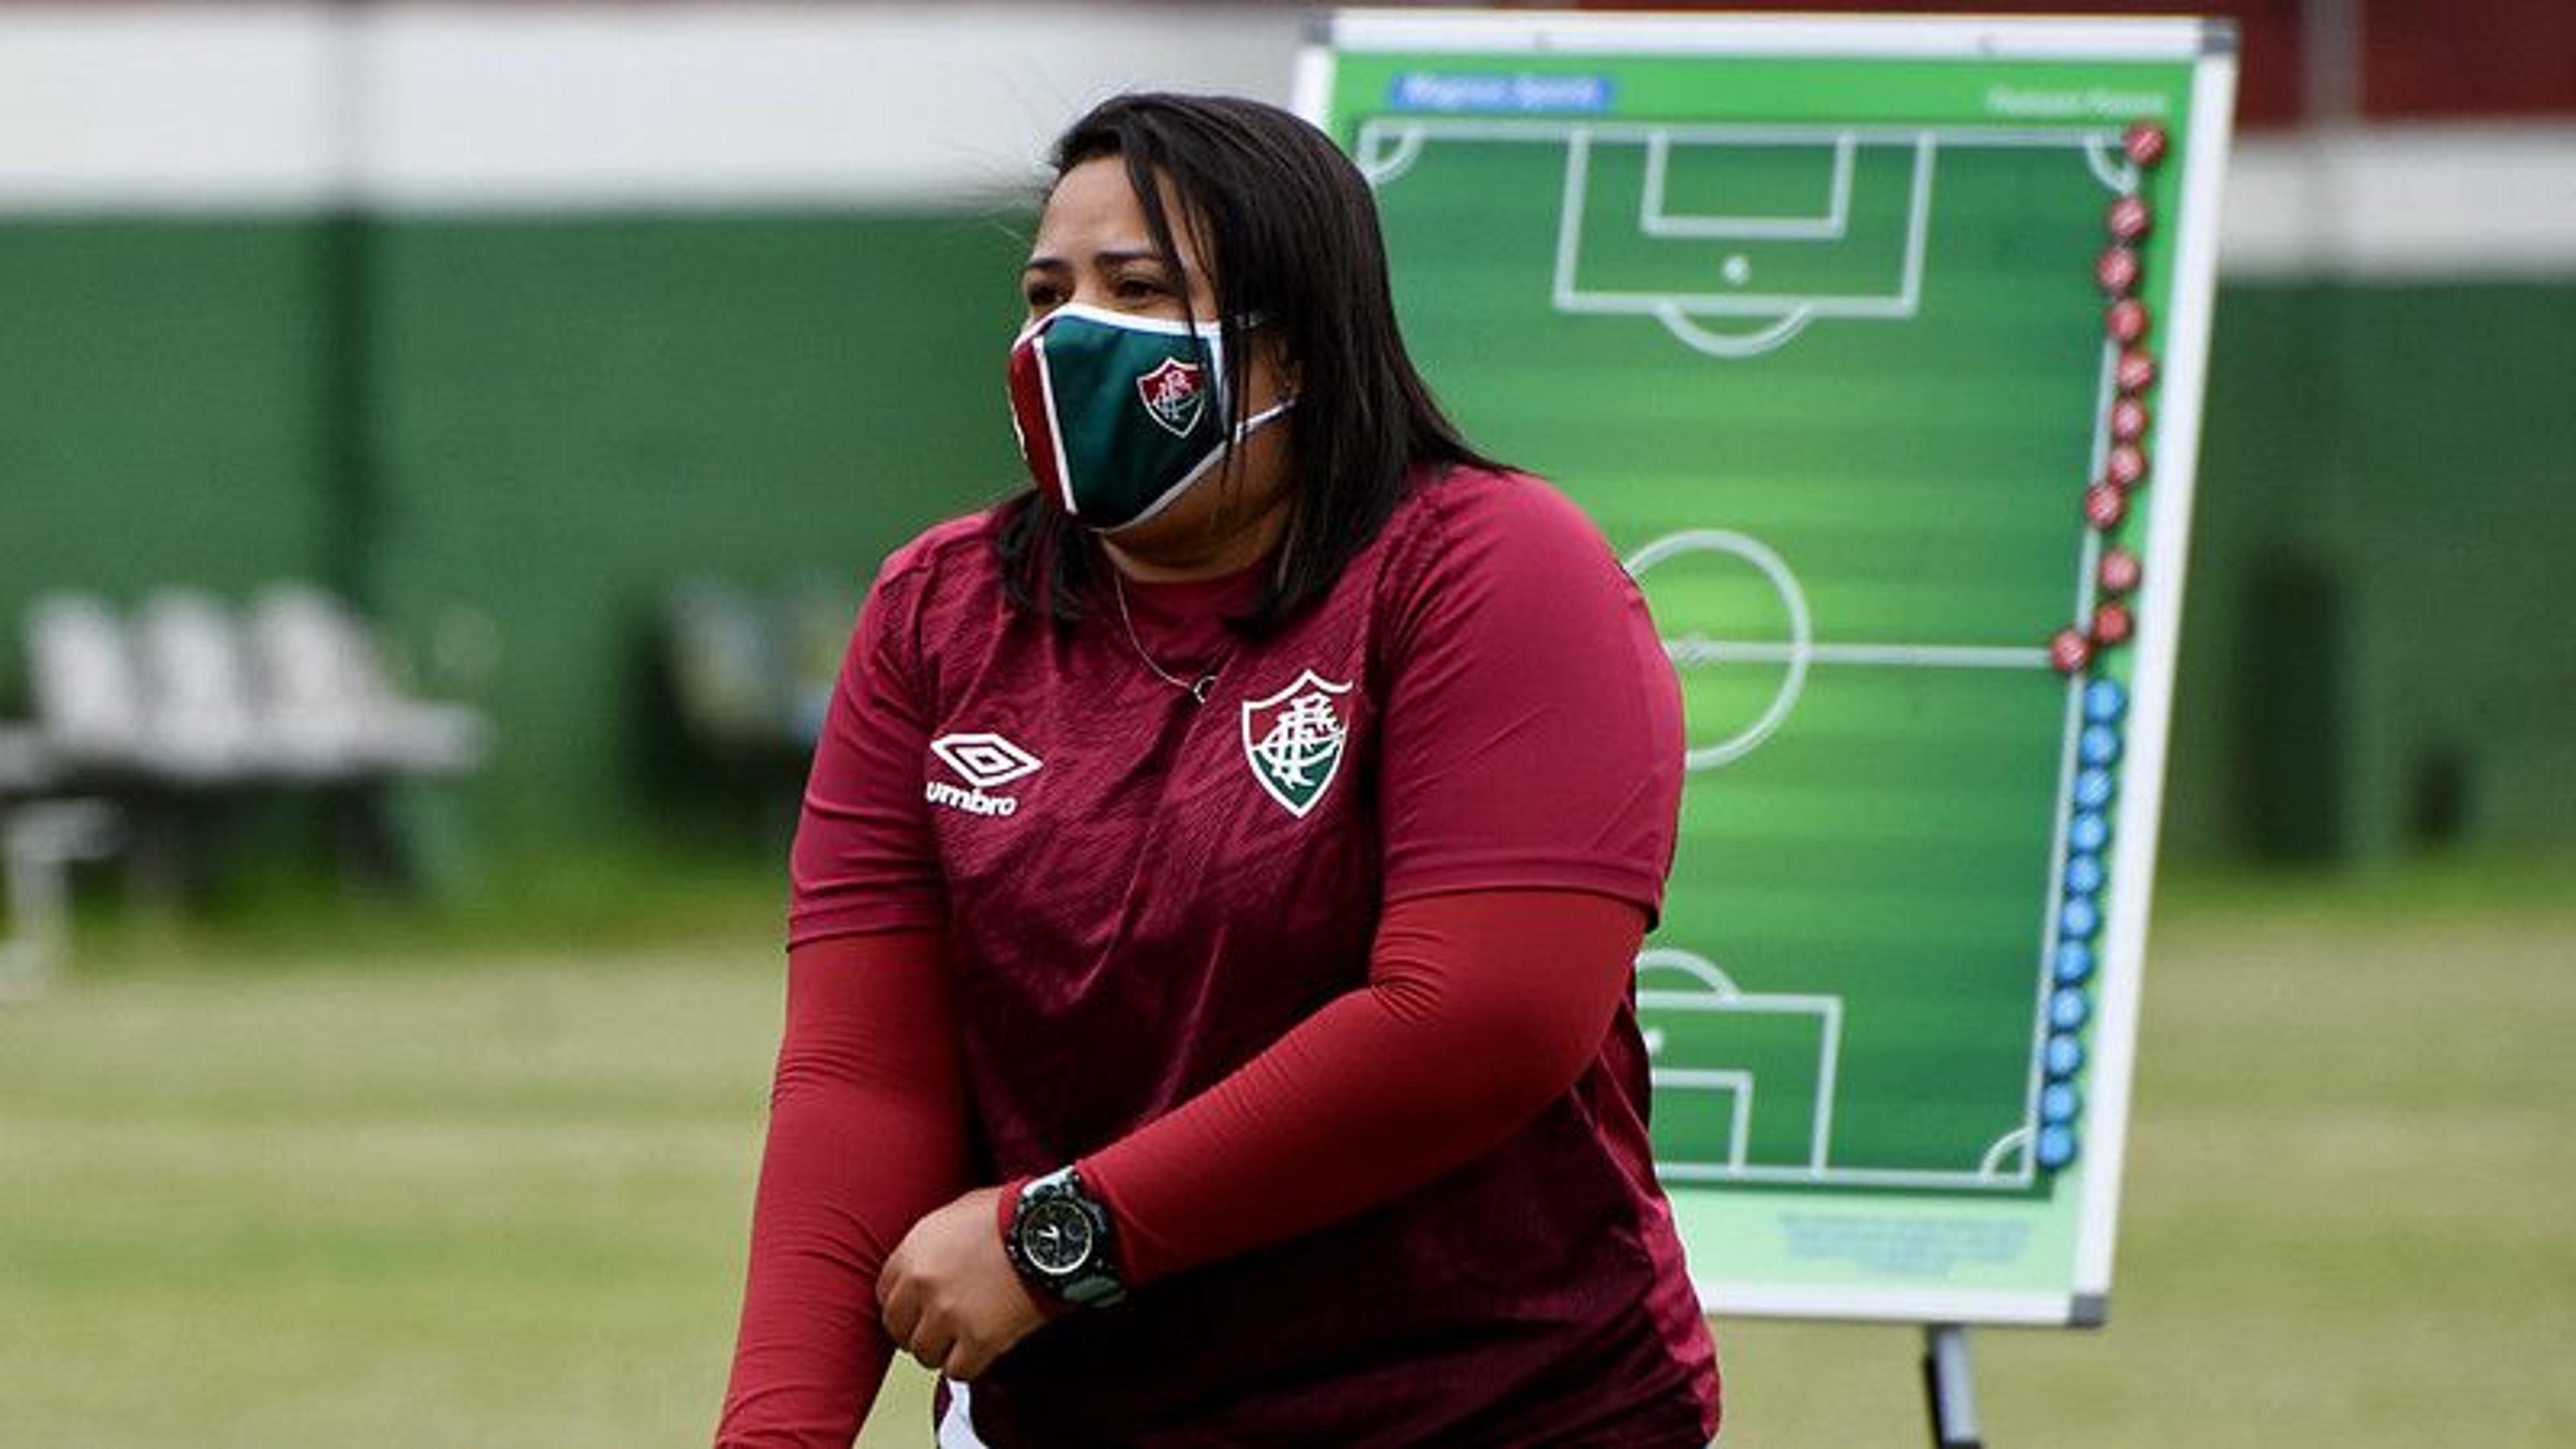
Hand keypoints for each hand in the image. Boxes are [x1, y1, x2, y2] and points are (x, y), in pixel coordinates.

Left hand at [878, 1186, 1045, 1380]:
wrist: (1051, 1229)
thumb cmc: (1010, 1214)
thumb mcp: (957, 1212)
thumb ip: (933, 1241)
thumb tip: (929, 1257)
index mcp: (913, 1252)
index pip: (885, 1294)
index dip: (904, 1304)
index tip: (917, 1309)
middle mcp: (923, 1285)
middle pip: (898, 1329)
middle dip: (917, 1331)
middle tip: (938, 1330)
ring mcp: (949, 1314)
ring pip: (925, 1354)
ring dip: (943, 1350)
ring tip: (963, 1340)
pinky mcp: (979, 1339)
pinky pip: (958, 1370)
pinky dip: (970, 1364)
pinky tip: (982, 1349)